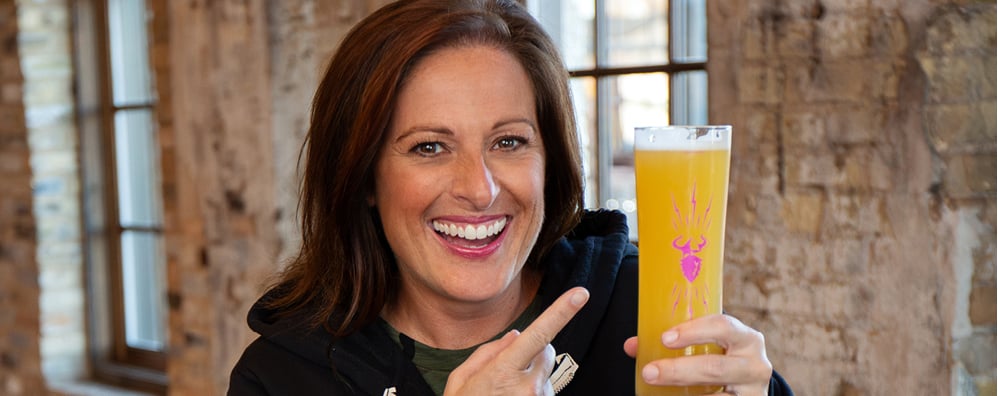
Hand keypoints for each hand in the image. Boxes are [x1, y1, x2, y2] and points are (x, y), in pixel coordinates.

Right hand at [443, 287, 589, 395]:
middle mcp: (527, 387)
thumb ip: (487, 352)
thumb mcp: (460, 380)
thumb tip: (515, 336)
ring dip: (532, 378)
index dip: (562, 312)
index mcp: (504, 371)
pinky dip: (532, 394)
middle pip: (546, 351)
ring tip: (506, 395)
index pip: (539, 335)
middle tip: (509, 370)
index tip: (581, 294)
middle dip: (534, 353)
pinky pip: (544, 393)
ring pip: (546, 375)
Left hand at [623, 314, 772, 395]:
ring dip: (683, 391)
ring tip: (657, 386)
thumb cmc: (724, 358)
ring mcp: (753, 391)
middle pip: (715, 367)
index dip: (694, 331)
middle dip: (678, 370)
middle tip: (650, 371)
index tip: (665, 338)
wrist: (750, 386)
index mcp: (746, 338)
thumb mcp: (709, 346)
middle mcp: (755, 364)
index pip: (723, 326)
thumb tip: (632, 346)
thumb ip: (676, 341)